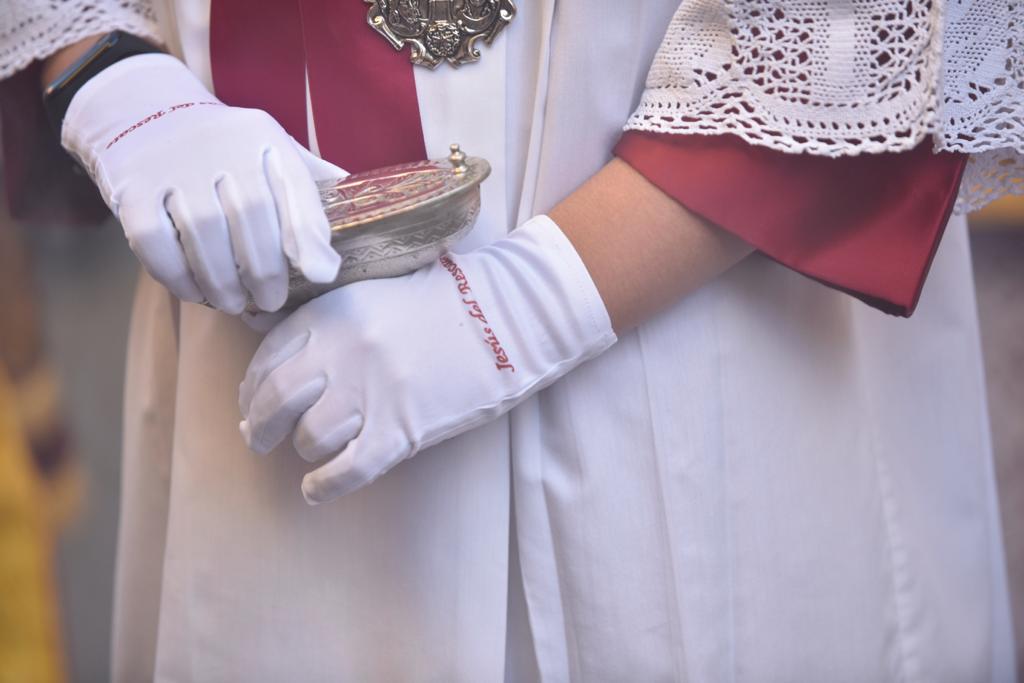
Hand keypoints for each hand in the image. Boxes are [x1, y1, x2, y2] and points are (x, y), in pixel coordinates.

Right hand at [62, 54, 344, 313]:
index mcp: (263, 138)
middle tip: (272, 300)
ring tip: (236, 303)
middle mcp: (219, 145)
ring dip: (223, 280)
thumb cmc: (224, 147)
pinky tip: (196, 293)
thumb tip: (370, 207)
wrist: (142, 113)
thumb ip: (310, 182)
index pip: (294, 187)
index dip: (309, 236)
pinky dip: (178, 275)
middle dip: (265, 270)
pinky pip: (154, 241)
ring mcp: (171, 165)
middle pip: (250, 215)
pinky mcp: (130, 188)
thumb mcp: (271, 149)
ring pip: (202, 233)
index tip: (321, 275)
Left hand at [239, 216, 616, 503]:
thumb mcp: (369, 298)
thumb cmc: (438, 309)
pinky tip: (316, 490)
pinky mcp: (401, 429)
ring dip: (305, 450)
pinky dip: (323, 486)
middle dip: (260, 427)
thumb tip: (273, 373)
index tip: (252, 406)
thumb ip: (324, 326)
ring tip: (316, 451)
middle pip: (275, 401)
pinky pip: (345, 470)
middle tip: (259, 439)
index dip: (251, 390)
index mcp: (332, 314)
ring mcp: (372, 392)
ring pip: (309, 438)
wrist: (502, 320)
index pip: (267, 359)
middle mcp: (343, 352)